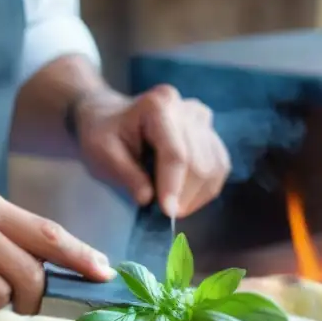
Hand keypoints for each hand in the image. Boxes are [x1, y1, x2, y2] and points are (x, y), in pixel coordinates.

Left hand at [74, 85, 230, 218]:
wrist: (110, 118)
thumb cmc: (103, 135)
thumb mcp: (102, 154)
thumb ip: (125, 175)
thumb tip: (148, 199)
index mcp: (157, 106)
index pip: (176, 153)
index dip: (174, 186)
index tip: (168, 213)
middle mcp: (186, 109)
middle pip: (199, 162)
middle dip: (185, 195)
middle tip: (166, 214)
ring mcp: (202, 120)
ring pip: (214, 167)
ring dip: (197, 195)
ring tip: (174, 206)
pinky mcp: (210, 134)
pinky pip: (219, 167)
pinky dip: (205, 189)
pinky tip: (186, 197)